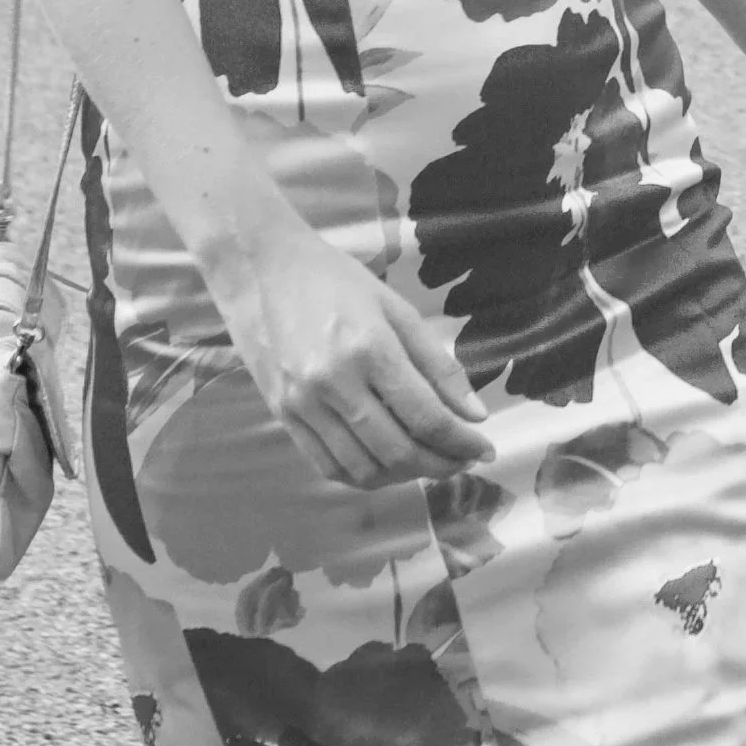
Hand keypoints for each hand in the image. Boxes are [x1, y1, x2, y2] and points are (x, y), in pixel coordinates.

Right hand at [216, 217, 494, 486]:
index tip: (485, 448)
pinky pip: (327, 466)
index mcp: (369, 350)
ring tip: (428, 462)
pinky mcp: (281, 415)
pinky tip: (386, 465)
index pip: (427, 417)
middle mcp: (333, 384)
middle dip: (441, 464)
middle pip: (398, 451)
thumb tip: (475, 416)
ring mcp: (303, 404)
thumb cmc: (334, 280)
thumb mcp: (396, 308)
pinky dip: (364, 476)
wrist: (259, 268)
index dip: (462, 442)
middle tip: (463, 460)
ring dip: (405, 476)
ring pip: (364, 468)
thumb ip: (438, 365)